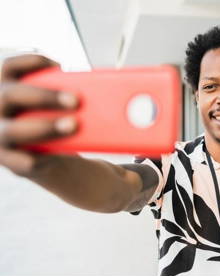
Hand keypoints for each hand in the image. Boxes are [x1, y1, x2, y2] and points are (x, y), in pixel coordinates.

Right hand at [0, 55, 77, 175]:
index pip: (9, 68)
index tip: (60, 65)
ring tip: (73, 125)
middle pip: (11, 95)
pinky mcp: (10, 161)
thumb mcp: (56, 107)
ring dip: (45, 127)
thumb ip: (65, 96)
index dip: (31, 62)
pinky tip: (57, 154)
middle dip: (45, 97)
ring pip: (13, 131)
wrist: (51, 159)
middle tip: (76, 100)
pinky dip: (36, 158)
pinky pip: (21, 160)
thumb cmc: (53, 123)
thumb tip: (102, 95)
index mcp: (6, 89)